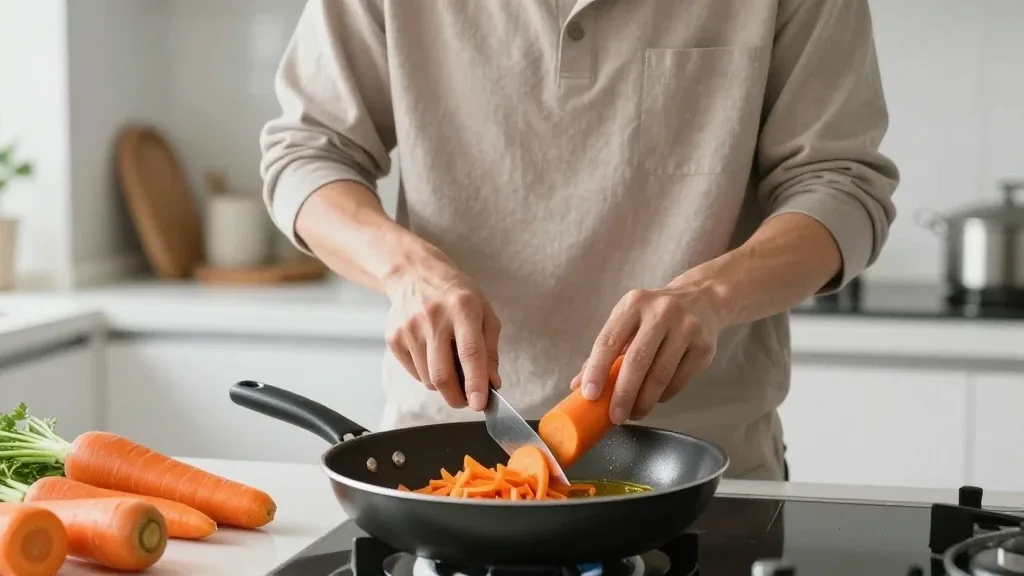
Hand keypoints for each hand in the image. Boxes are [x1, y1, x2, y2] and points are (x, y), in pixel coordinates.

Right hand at [384, 249, 500, 411]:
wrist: (414, 274)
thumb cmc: (456, 295)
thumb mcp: (484, 312)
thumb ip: (490, 349)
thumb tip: (492, 384)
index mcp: (462, 309)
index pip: (469, 353)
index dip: (475, 383)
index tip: (479, 404)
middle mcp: (433, 319)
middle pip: (442, 374)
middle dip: (457, 397)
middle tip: (467, 401)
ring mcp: (409, 329)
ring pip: (428, 379)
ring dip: (443, 385)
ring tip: (450, 367)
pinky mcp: (394, 339)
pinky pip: (414, 373)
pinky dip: (427, 375)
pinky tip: (432, 356)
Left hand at [571, 280, 726, 423]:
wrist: (703, 298)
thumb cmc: (654, 315)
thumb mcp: (628, 321)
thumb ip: (605, 351)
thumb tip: (578, 385)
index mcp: (633, 304)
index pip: (609, 340)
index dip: (597, 369)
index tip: (589, 395)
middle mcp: (661, 312)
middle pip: (637, 360)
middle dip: (623, 393)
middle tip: (614, 417)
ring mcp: (686, 328)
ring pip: (661, 374)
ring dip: (644, 400)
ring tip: (634, 414)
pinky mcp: (704, 346)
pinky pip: (679, 380)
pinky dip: (664, 395)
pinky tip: (655, 400)